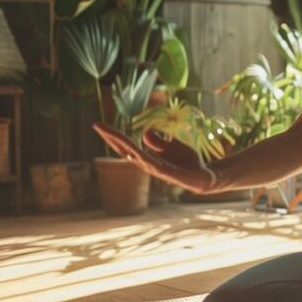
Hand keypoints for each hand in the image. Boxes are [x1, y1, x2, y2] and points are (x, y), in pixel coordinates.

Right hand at [92, 123, 215, 193]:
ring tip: (107, 132)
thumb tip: (144, 132)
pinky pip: (150, 163)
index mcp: (147, 157)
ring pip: (133, 155)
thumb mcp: (173, 146)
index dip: (113, 136)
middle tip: (96, 124)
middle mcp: (147, 164)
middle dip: (110, 137)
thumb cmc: (189, 162)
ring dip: (120, 144)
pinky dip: (140, 157)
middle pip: (124, 149)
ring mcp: (155, 169)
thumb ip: (159, 141)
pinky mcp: (167, 172)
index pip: (126, 145)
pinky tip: (131, 151)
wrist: (205, 177)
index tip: (99, 124)